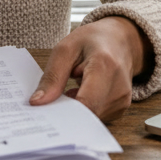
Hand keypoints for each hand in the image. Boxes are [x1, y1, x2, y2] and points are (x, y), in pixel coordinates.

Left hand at [29, 16, 150, 120]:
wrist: (120, 41)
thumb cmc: (92, 41)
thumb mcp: (65, 49)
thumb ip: (52, 76)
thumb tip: (38, 102)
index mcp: (105, 66)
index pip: (86, 103)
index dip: (64, 114)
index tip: (45, 113)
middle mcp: (118, 87)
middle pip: (86, 114)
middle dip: (66, 111)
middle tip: (56, 94)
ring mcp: (122, 100)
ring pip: (89, 118)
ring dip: (76, 108)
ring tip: (75, 86)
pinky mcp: (121, 108)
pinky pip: (96, 117)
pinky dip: (85, 109)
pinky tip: (83, 93)